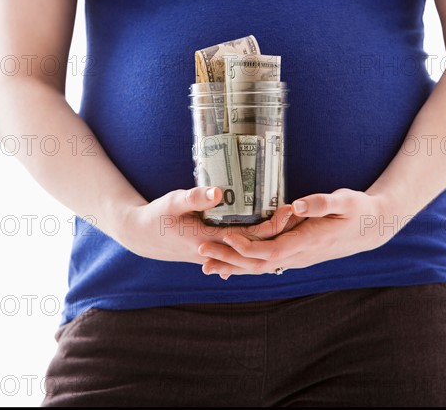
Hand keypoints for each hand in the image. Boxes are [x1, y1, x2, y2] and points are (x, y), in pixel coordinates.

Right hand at [115, 186, 294, 264]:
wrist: (144, 237)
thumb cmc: (158, 216)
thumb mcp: (172, 203)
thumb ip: (194, 197)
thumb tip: (219, 193)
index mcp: (209, 240)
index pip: (248, 237)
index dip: (271, 225)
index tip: (289, 209)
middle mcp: (218, 252)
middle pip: (257, 246)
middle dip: (280, 232)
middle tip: (301, 213)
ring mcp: (218, 254)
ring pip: (252, 250)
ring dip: (273, 237)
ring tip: (294, 220)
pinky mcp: (218, 250)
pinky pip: (243, 249)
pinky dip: (260, 241)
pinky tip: (274, 232)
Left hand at [198, 188, 395, 276]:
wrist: (371, 228)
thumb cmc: (358, 210)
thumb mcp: (345, 200)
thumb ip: (322, 203)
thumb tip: (299, 205)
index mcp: (309, 242)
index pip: (272, 252)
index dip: (246, 248)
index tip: (225, 237)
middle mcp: (301, 255)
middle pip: (259, 265)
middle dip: (228, 260)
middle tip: (200, 253)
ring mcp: (298, 258)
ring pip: (260, 268)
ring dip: (232, 266)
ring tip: (206, 264)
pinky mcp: (297, 255)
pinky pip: (267, 264)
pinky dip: (246, 265)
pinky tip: (230, 264)